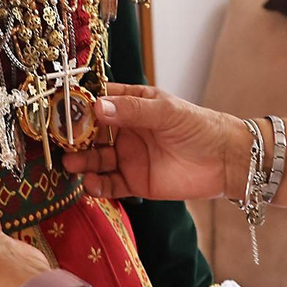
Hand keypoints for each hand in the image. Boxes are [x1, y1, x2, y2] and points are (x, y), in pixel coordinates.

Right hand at [61, 83, 247, 201]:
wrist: (225, 161)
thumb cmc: (199, 127)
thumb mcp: (165, 112)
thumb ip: (132, 110)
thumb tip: (96, 107)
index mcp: (131, 105)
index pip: (99, 102)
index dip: (80, 105)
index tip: (60, 109)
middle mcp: (125, 130)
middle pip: (91, 133)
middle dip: (75, 138)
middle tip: (61, 142)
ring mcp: (128, 157)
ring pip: (96, 160)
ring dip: (82, 162)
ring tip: (71, 163)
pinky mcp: (135, 182)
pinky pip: (109, 185)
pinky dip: (97, 185)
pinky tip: (90, 183)